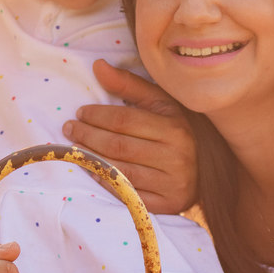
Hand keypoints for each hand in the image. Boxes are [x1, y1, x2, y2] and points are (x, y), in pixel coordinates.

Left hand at [62, 59, 197, 213]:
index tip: (80, 112)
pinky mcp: (166, 206)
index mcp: (175, 128)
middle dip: (88, 136)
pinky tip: (93, 171)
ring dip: (92, 159)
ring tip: (75, 148)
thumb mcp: (159, 103)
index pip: (125, 121)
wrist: (204, 171)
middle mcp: (176, 157)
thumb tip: (98, 66)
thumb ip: (128, 84)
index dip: (98, 116)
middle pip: (119, 146)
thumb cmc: (175, 130)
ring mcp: (172, 185)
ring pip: (120, 171)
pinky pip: (128, 195)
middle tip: (69, 129)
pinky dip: (106, 183)